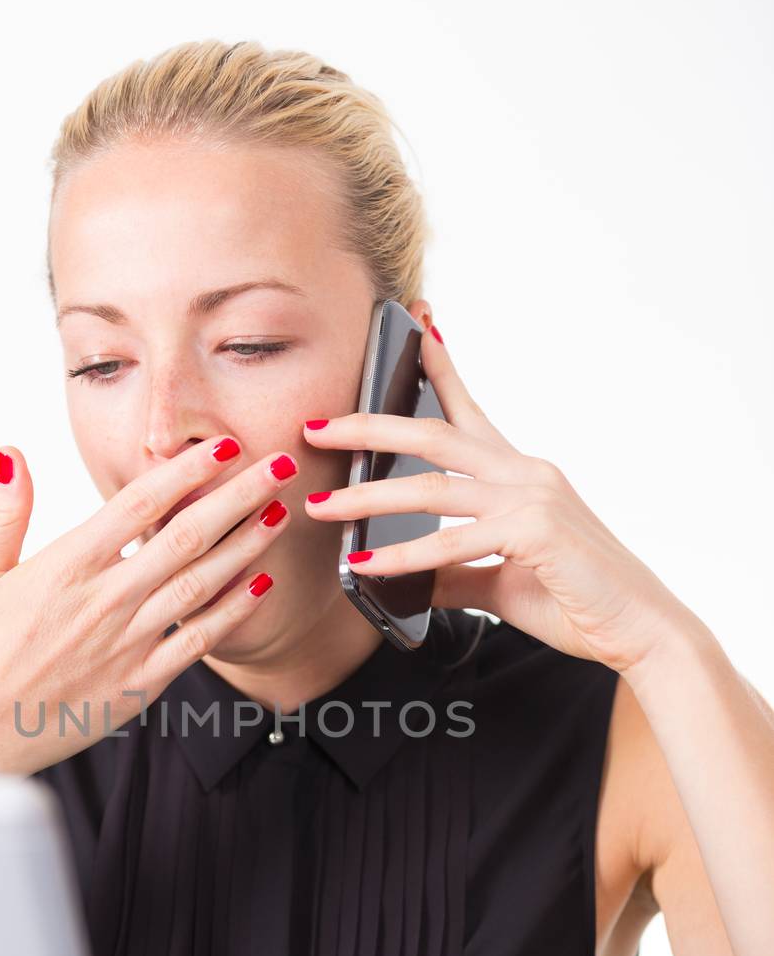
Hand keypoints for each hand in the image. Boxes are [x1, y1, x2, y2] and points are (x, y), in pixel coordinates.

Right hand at [0, 437, 295, 773]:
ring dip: (246, 545)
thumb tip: (10, 451)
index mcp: (65, 568)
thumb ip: (4, 513)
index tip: (223, 446)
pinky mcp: (139, 684)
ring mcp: (126, 645)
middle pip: (186, 536)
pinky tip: (259, 584)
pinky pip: (197, 642)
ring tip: (280, 513)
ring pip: (201, 584)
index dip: (187, 471)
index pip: (139, 505)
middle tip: (279, 465)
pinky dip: (231, 611)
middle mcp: (103, 601)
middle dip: (238, 496)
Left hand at [300, 328, 687, 676]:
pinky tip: (364, 565)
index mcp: (520, 473)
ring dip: (367, 496)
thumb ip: (457, 573)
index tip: (412, 326)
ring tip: (320, 505)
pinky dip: (403, 556)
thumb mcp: (502, 583)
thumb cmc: (578, 601)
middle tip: (314, 425)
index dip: (437, 366)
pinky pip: (452, 542)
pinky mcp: (536, 534)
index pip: (468, 408)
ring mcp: (533, 499)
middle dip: (368, 426)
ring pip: (431, 487)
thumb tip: (412, 578)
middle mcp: (525, 473)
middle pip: (432, 434)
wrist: (642, 629)